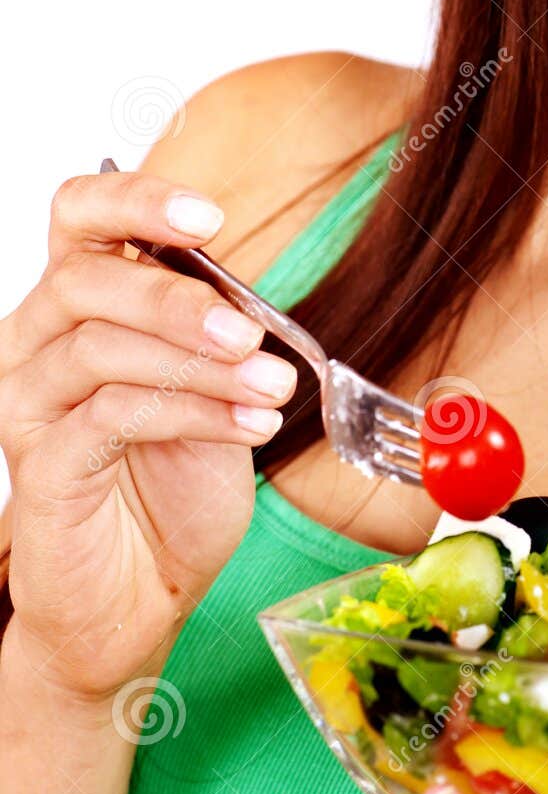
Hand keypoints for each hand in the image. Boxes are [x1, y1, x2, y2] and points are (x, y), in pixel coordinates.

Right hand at [0, 168, 297, 701]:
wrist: (142, 592)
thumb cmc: (172, 488)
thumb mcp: (211, 392)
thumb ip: (215, 337)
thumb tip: (249, 302)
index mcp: (76, 308)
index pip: (79, 218)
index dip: (136, 202)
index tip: (209, 218)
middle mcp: (37, 345)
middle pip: (85, 281)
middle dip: (180, 300)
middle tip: (252, 332)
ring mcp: (30, 405)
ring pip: (100, 349)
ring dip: (201, 364)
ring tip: (272, 386)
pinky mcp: (41, 466)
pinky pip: (109, 417)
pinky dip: (192, 413)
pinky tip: (250, 424)